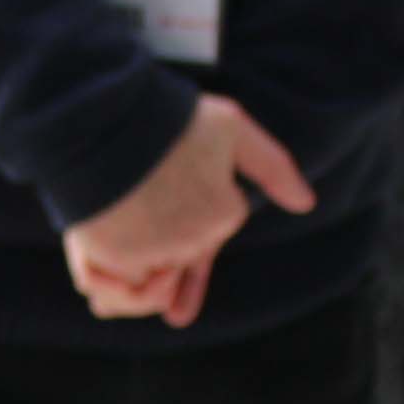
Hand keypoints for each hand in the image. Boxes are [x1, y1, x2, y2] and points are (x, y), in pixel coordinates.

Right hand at [61, 94, 312, 328]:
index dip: (187, 202)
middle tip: (137, 193)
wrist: (105, 115)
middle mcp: (197, 240)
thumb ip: (272, 166)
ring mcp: (157, 253)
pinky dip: (106, 279)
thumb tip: (306, 204)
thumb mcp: (230, 126)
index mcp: (227, 212)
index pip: (210, 231)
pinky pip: (115, 288)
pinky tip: (97, 257)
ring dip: (133, 262)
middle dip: (161, 233)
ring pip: (148, 278)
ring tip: (116, 227)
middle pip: (178, 255)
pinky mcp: (116, 259)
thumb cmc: (167, 117)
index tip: (169, 174)